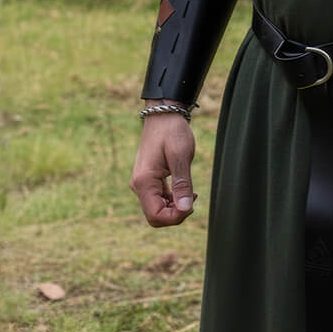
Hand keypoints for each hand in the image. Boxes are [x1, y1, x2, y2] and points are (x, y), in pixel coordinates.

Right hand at [130, 112, 196, 226]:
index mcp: (144, 181)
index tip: (191, 204)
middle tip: (193, 198)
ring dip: (175, 207)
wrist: (163, 114)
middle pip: (155, 216)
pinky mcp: (148, 179)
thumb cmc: (172, 131)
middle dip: (175, 214)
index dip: (175, 217)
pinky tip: (185, 190)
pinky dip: (172, 200)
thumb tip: (185, 209)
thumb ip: (182, 183)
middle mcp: (139, 185)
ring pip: (157, 209)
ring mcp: (142, 183)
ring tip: (191, 193)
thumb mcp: (181, 156)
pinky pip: (158, 199)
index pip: (155, 216)